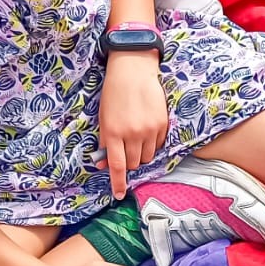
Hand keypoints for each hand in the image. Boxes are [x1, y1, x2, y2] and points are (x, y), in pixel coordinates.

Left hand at [96, 52, 168, 198]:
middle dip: (129, 162)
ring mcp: (149, 130)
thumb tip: (102, 163)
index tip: (118, 194)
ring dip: (141, 154)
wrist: (134, 70)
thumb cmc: (114, 93)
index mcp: (113, 132)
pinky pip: (157, 145)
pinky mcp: (162, 124)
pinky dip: (152, 144)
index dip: (118, 183)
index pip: (116, 165)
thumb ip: (104, 141)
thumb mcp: (103, 117)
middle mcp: (132, 134)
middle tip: (126, 150)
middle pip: (133, 163)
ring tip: (136, 138)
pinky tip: (146, 129)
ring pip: (147, 157)